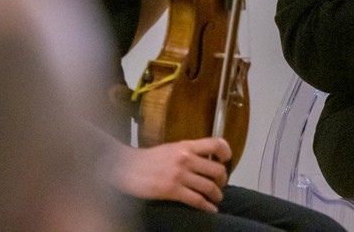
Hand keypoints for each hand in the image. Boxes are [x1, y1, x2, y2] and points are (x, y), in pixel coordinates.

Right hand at [111, 137, 231, 211]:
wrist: (126, 167)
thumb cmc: (149, 159)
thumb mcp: (171, 148)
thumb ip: (189, 152)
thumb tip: (207, 160)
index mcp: (186, 146)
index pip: (216, 144)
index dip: (226, 152)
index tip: (227, 160)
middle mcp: (185, 158)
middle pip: (217, 170)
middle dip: (223, 180)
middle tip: (221, 185)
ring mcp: (179, 175)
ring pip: (209, 187)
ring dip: (217, 195)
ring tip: (216, 198)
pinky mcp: (172, 190)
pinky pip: (197, 200)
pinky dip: (207, 207)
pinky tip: (210, 210)